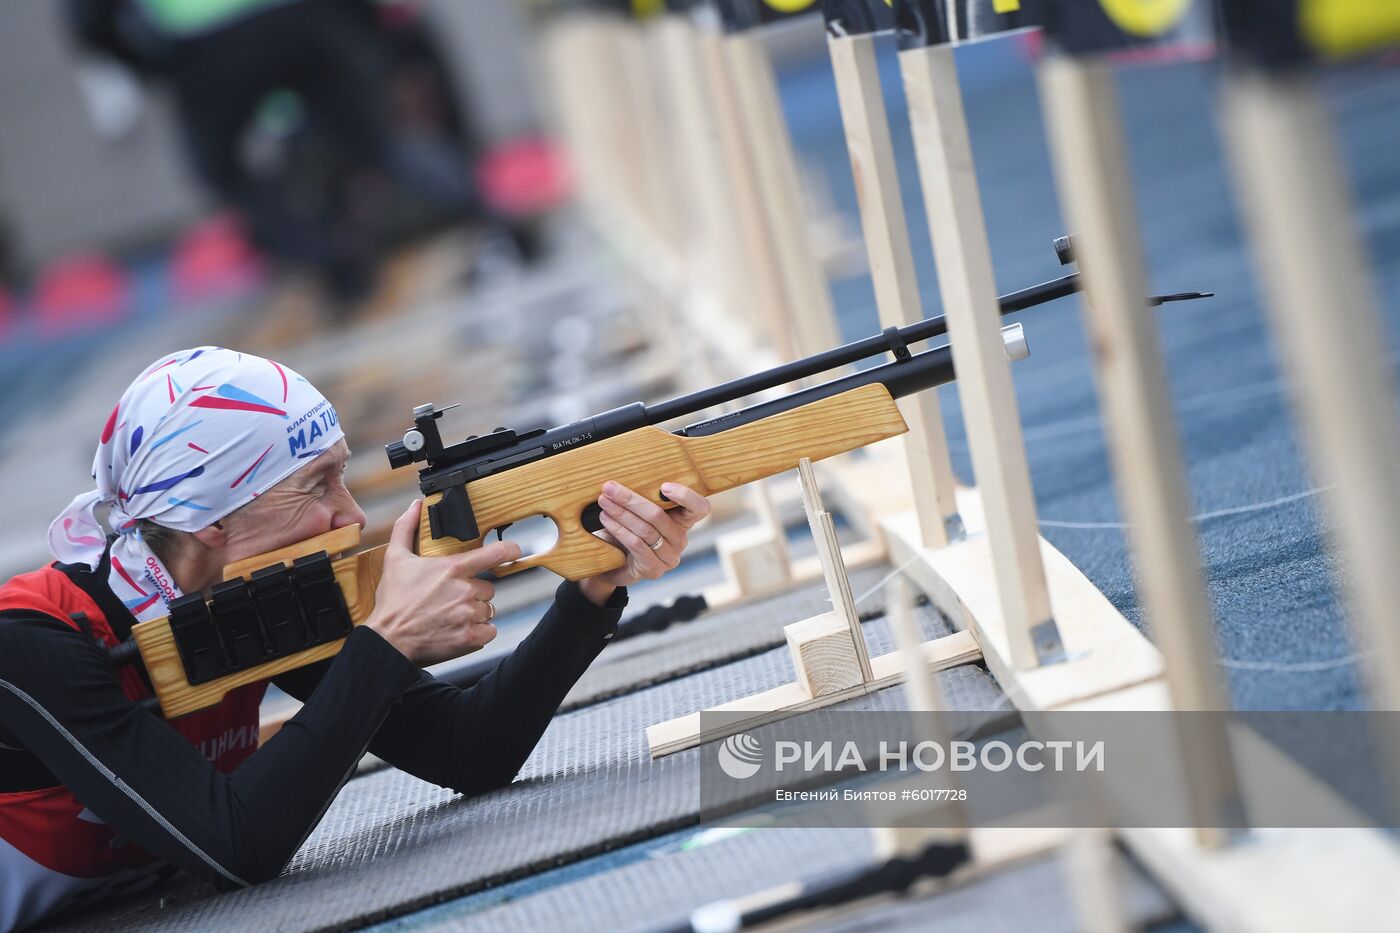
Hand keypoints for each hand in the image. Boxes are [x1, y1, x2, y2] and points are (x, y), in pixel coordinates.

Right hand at [366, 499, 519, 665]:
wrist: (388, 638)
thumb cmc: (393, 602)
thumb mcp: (395, 558)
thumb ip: (406, 528)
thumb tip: (414, 506)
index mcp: (452, 568)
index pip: (494, 553)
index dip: (510, 550)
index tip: (515, 550)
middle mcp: (464, 590)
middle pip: (488, 587)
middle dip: (473, 592)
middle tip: (450, 598)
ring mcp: (469, 614)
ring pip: (487, 609)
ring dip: (475, 612)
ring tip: (451, 615)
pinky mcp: (470, 636)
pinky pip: (489, 631)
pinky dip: (479, 632)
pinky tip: (459, 629)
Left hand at [581, 481, 710, 601]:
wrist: (614, 563)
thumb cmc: (628, 531)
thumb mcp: (638, 512)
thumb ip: (643, 497)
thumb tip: (624, 478)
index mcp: (683, 521)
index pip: (700, 508)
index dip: (686, 496)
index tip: (663, 486)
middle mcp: (680, 540)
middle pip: (659, 515)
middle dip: (631, 499)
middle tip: (610, 488)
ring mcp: (669, 557)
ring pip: (645, 530)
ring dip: (621, 513)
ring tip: (604, 502)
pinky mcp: (653, 569)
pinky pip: (637, 544)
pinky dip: (619, 529)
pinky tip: (606, 519)